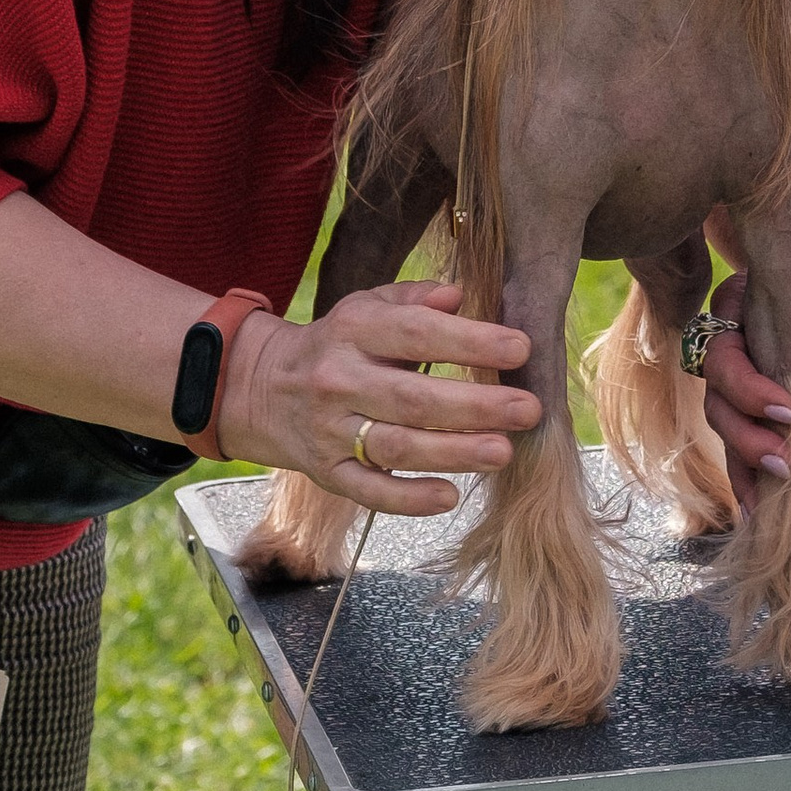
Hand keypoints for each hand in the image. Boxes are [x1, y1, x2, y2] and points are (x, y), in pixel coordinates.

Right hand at [218, 279, 540, 514]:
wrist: (261, 388)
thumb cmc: (337, 343)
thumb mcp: (367, 307)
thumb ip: (414, 298)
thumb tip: (460, 292)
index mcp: (354, 331)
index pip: (416, 334)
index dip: (470, 341)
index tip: (520, 348)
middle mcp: (339, 381)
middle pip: (412, 398)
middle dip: (475, 406)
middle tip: (529, 409)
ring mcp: (330, 431)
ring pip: (395, 447)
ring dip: (453, 452)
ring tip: (503, 452)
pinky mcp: (326, 473)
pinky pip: (368, 491)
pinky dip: (408, 498)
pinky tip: (449, 496)